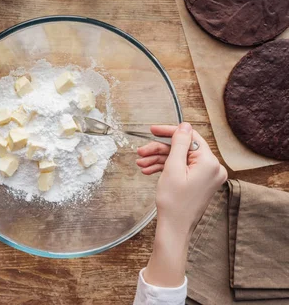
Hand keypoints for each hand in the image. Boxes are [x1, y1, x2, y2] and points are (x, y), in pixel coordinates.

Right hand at [136, 123, 226, 286]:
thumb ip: (179, 144)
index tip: (152, 130)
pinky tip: (150, 170)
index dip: (169, 132)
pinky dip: (167, 168)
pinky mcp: (201, 182)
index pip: (189, 137)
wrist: (175, 228)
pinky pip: (183, 168)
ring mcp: (207, 176)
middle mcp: (213, 168)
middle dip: (160, 150)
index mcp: (210, 162)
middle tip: (141, 152)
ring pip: (180, 159)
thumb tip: (184, 125)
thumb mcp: (173, 168)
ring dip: (159, 160)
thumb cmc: (174, 202)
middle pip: (183, 149)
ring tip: (141, 164)